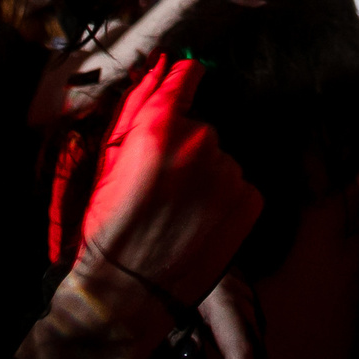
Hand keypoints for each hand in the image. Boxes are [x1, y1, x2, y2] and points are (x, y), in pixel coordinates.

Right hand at [31, 57, 262, 358]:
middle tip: (160, 185)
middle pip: (200, 127)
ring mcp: (230, 173)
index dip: (183, 79)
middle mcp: (203, 143)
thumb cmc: (109, 227)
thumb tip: (161, 68)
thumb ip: (138, 106)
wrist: (129, 291)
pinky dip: (222, 199)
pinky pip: (237, 186)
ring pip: (220, 160)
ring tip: (177, 210)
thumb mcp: (109, 159)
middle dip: (183, 147)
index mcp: (162, 128)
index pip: (187, 77)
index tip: (185, 80)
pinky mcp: (249, 200)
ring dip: (204, 175)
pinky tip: (197, 221)